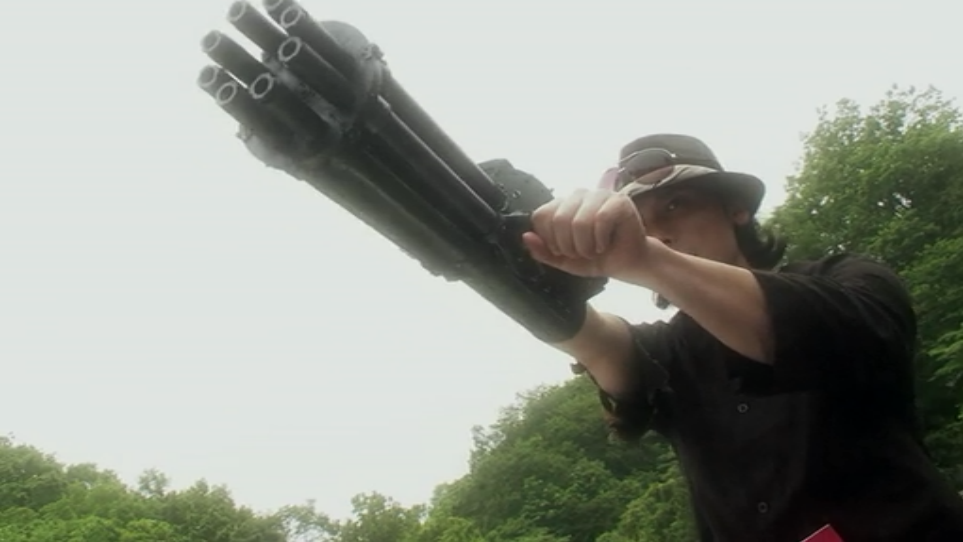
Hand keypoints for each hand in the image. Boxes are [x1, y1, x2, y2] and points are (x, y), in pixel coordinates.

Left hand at [522, 189, 649, 278]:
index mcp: (562, 204)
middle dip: (569, 246)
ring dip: (586, 246)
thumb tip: (526, 237)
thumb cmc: (597, 258)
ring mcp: (600, 195)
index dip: (550, 240)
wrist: (627, 264)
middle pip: (558, 219)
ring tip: (595, 249)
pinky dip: (601, 240)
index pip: (541, 216)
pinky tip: (606, 243)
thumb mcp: (563, 260)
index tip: (564, 251)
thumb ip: (543, 251)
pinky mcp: (619, 201)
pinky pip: (601, 220)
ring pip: (579, 222)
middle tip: (582, 252)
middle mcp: (579, 195)